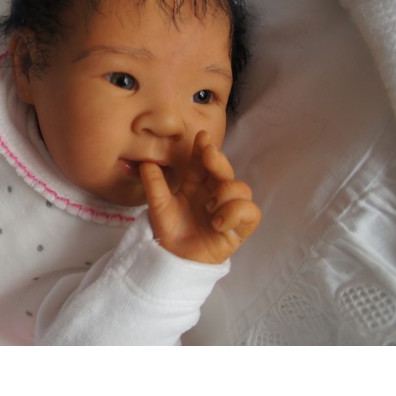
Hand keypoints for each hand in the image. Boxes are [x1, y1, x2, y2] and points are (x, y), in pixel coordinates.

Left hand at [140, 131, 260, 263]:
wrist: (174, 259)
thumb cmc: (169, 230)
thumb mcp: (158, 204)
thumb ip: (153, 183)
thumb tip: (145, 161)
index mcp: (196, 184)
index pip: (203, 162)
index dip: (204, 148)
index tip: (202, 136)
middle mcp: (214, 192)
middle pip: (225, 170)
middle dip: (218, 160)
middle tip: (208, 155)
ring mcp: (229, 209)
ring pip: (241, 188)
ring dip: (225, 194)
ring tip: (208, 208)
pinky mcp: (240, 227)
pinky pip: (250, 212)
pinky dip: (236, 214)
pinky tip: (219, 222)